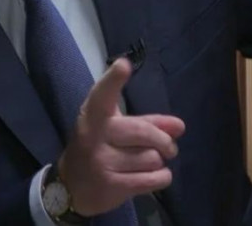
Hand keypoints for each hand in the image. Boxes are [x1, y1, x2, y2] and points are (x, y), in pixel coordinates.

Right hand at [58, 58, 184, 215]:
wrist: (71, 187)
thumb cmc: (99, 146)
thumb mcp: (117, 126)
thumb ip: (149, 122)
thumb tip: (180, 127)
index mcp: (94, 115)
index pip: (103, 94)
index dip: (113, 80)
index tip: (123, 65)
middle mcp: (95, 136)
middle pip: (143, 131)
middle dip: (163, 140)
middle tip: (169, 147)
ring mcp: (101, 162)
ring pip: (151, 158)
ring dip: (159, 161)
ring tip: (152, 161)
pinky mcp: (110, 187)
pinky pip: (152, 179)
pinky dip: (162, 177)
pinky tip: (157, 174)